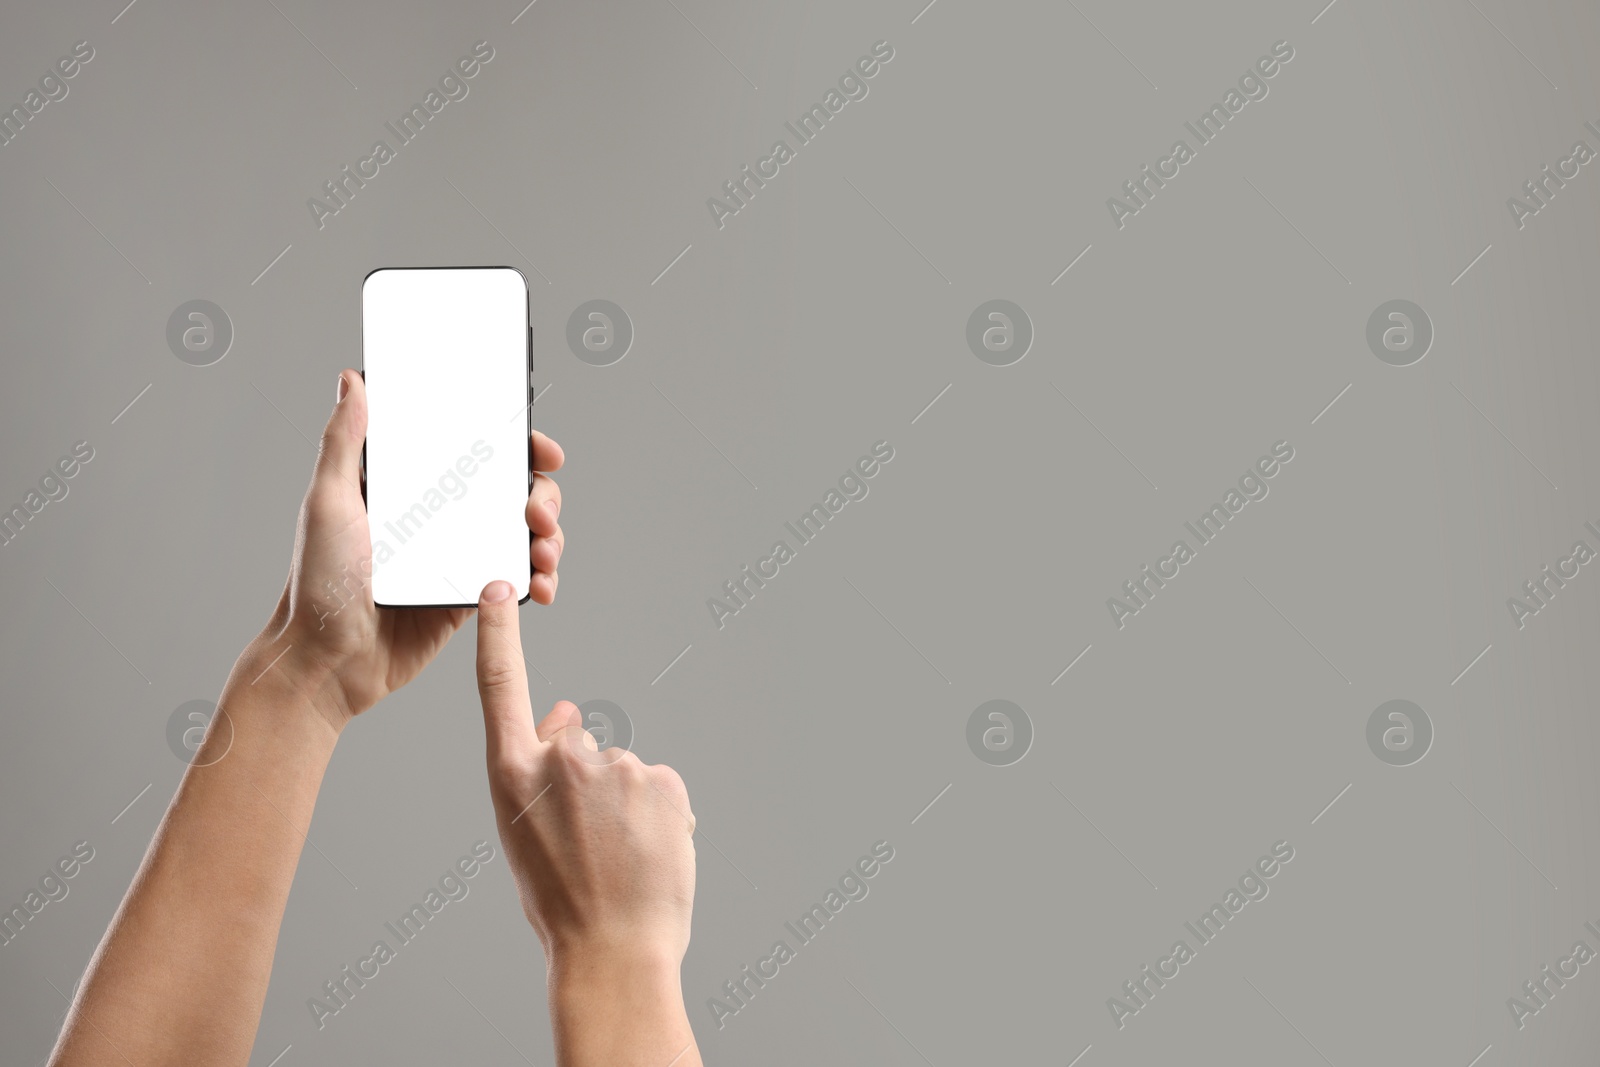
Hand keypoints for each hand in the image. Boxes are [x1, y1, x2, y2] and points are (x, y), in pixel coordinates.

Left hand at [258, 369, 565, 726]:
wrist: (326, 661)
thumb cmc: (316, 584)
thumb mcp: (328, 501)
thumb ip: (342, 441)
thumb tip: (351, 381)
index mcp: (411, 489)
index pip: (473, 453)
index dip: (515, 447)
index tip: (539, 451)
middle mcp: (439, 519)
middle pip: (511, 493)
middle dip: (543, 496)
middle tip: (539, 512)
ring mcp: (457, 558)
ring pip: (522, 535)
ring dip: (549, 538)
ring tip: (544, 550)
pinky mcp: (468, 598)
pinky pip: (516, 581)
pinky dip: (539, 579)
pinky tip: (540, 584)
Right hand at [474, 581, 695, 970]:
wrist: (612, 950)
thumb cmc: (561, 899)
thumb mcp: (524, 830)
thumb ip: (536, 767)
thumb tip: (565, 709)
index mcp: (512, 774)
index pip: (501, 687)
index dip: (498, 635)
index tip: (499, 588)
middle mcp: (560, 759)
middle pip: (582, 745)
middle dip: (593, 783)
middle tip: (593, 844)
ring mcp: (613, 766)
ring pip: (625, 772)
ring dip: (629, 804)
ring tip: (621, 857)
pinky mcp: (660, 777)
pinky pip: (661, 786)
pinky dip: (661, 814)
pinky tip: (649, 853)